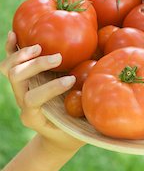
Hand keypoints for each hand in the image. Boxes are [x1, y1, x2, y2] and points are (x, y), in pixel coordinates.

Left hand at [0, 31, 84, 152]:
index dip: (50, 88)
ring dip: (23, 55)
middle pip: (18, 78)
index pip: (33, 99)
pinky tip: (15, 34)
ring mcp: (19, 90)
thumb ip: (87, 115)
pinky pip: (9, 62)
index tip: (71, 80)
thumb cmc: (74, 133)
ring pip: (10, 69)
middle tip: (58, 58)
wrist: (57, 136)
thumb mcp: (82, 130)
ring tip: (40, 46)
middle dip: (37, 65)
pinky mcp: (22, 81)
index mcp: (33, 117)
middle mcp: (22, 102)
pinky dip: (11, 48)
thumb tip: (107, 98)